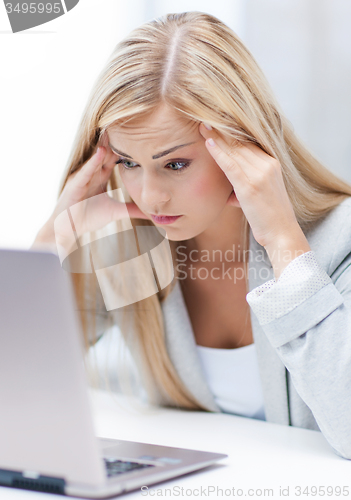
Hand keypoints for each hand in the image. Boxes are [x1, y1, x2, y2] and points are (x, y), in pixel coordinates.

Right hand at [33, 131, 147, 251]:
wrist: (68, 228)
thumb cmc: (88, 217)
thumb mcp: (116, 211)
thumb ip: (132, 210)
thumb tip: (151, 213)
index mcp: (101, 176)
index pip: (116, 158)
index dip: (127, 148)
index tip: (142, 137)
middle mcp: (92, 173)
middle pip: (107, 153)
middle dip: (117, 140)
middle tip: (132, 125)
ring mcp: (83, 177)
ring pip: (97, 158)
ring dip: (106, 145)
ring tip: (117, 129)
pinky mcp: (75, 184)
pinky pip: (86, 171)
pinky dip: (94, 162)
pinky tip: (102, 152)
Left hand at [199, 123, 301, 248]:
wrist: (281, 233)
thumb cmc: (269, 218)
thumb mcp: (260, 195)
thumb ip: (245, 186)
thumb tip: (230, 192)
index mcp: (272, 164)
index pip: (248, 143)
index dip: (231, 133)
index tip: (217, 123)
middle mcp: (267, 165)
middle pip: (241, 143)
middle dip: (222, 130)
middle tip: (205, 118)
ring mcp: (259, 175)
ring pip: (235, 151)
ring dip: (217, 137)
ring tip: (202, 126)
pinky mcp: (250, 187)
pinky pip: (231, 166)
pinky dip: (219, 153)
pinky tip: (209, 144)